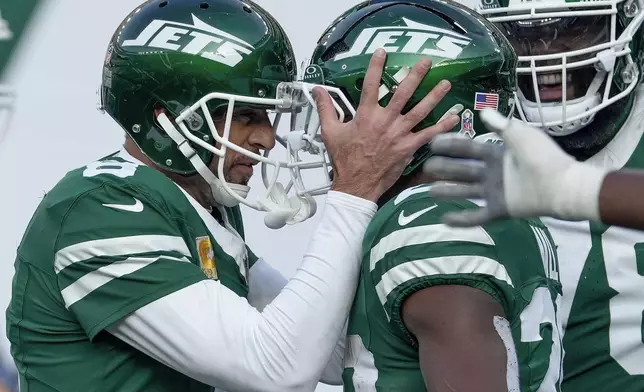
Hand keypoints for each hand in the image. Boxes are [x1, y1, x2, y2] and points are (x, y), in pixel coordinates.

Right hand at [314, 48, 459, 201]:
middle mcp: (384, 121)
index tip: (383, 52)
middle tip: (427, 62)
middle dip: (416, 75)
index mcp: (365, 115)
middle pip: (403, 93)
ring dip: (434, 96)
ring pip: (420, 110)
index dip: (376, 66)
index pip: (370, 84)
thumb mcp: (330, 132)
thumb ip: (326, 108)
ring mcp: (398, 134)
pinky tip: (453, 117)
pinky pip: (428, 134)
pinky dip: (442, 126)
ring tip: (446, 84)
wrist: (356, 184)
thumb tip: (317, 91)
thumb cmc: (344, 159)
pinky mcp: (408, 147)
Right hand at [423, 109, 605, 225]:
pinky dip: (461, 219)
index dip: (451, 145)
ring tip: (429, 191)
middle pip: (462, 170)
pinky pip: (476, 216)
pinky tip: (444, 219)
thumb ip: (501, 125)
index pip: (468, 148)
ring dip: (447, 191)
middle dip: (444, 168)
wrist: (560, 185)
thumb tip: (482, 112)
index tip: (432, 142)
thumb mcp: (521, 134)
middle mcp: (493, 173)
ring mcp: (495, 192)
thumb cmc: (543, 157)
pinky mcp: (499, 209)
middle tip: (426, 167)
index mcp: (498, 154)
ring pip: (465, 191)